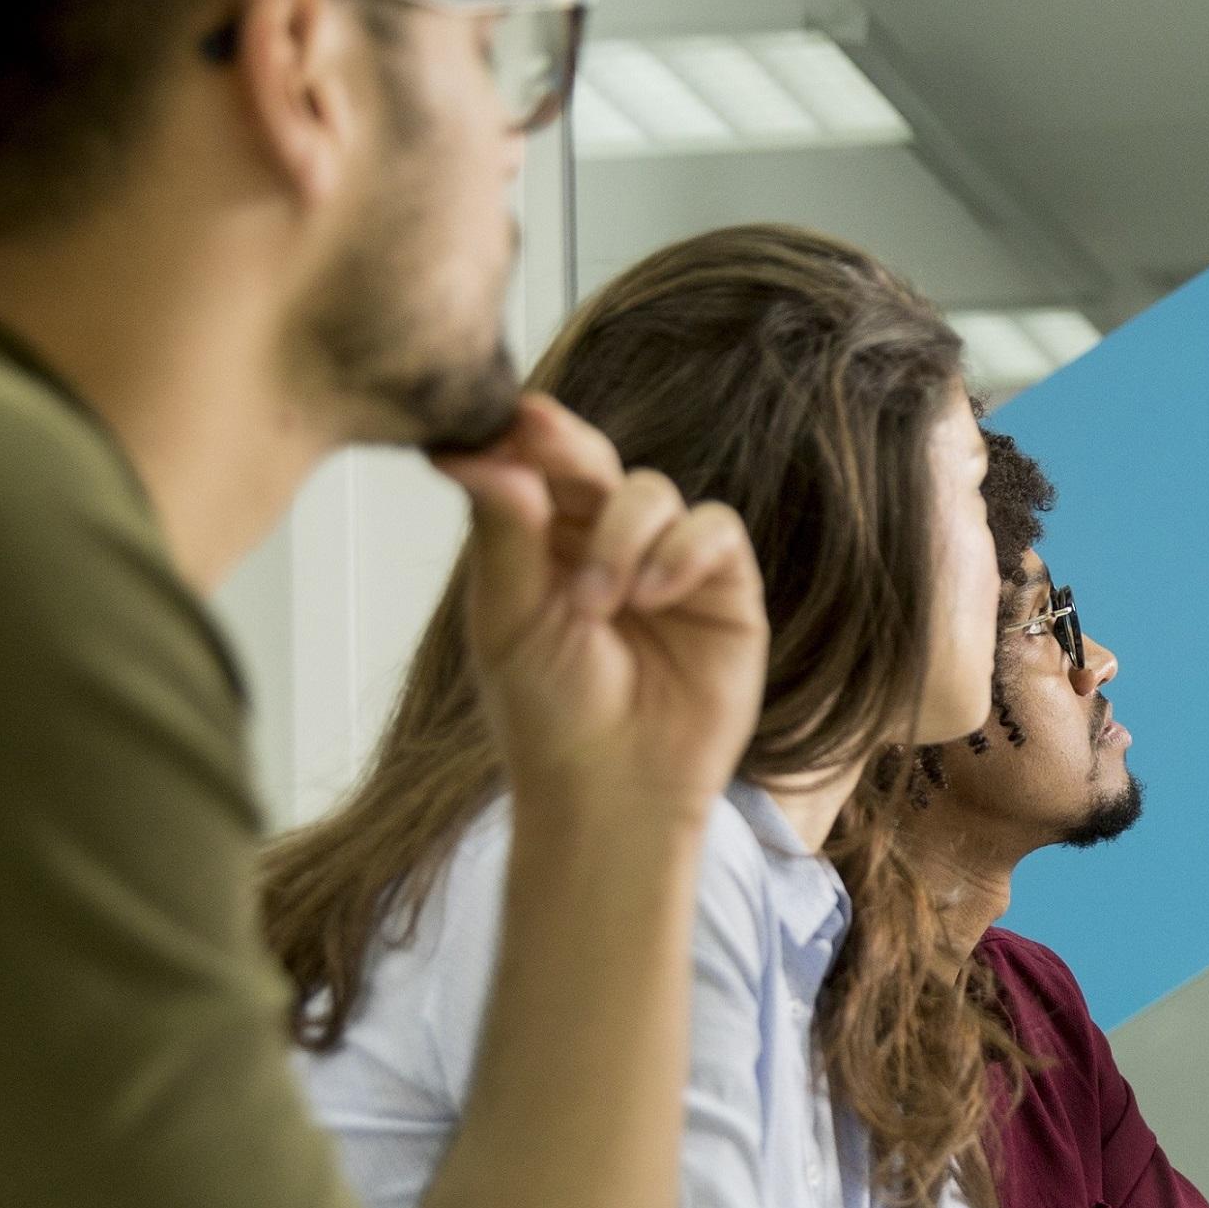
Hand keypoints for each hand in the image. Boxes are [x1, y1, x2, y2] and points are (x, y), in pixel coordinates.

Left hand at [434, 392, 763, 823]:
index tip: (502, 415)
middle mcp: (605, 541)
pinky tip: (651, 597)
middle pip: (594, 462)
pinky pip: (714, 528)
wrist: (611, 792)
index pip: (535, 465)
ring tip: (597, 604)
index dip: (522, 434)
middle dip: (567, 449)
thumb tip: (482, 449)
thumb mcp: (508, 617)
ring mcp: (668, 561)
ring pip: (654, 490)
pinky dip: (682, 551)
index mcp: (541, 543)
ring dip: (622, 534)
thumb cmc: (546, 714)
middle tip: (537, 433)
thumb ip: (503, 531)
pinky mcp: (726, 589)